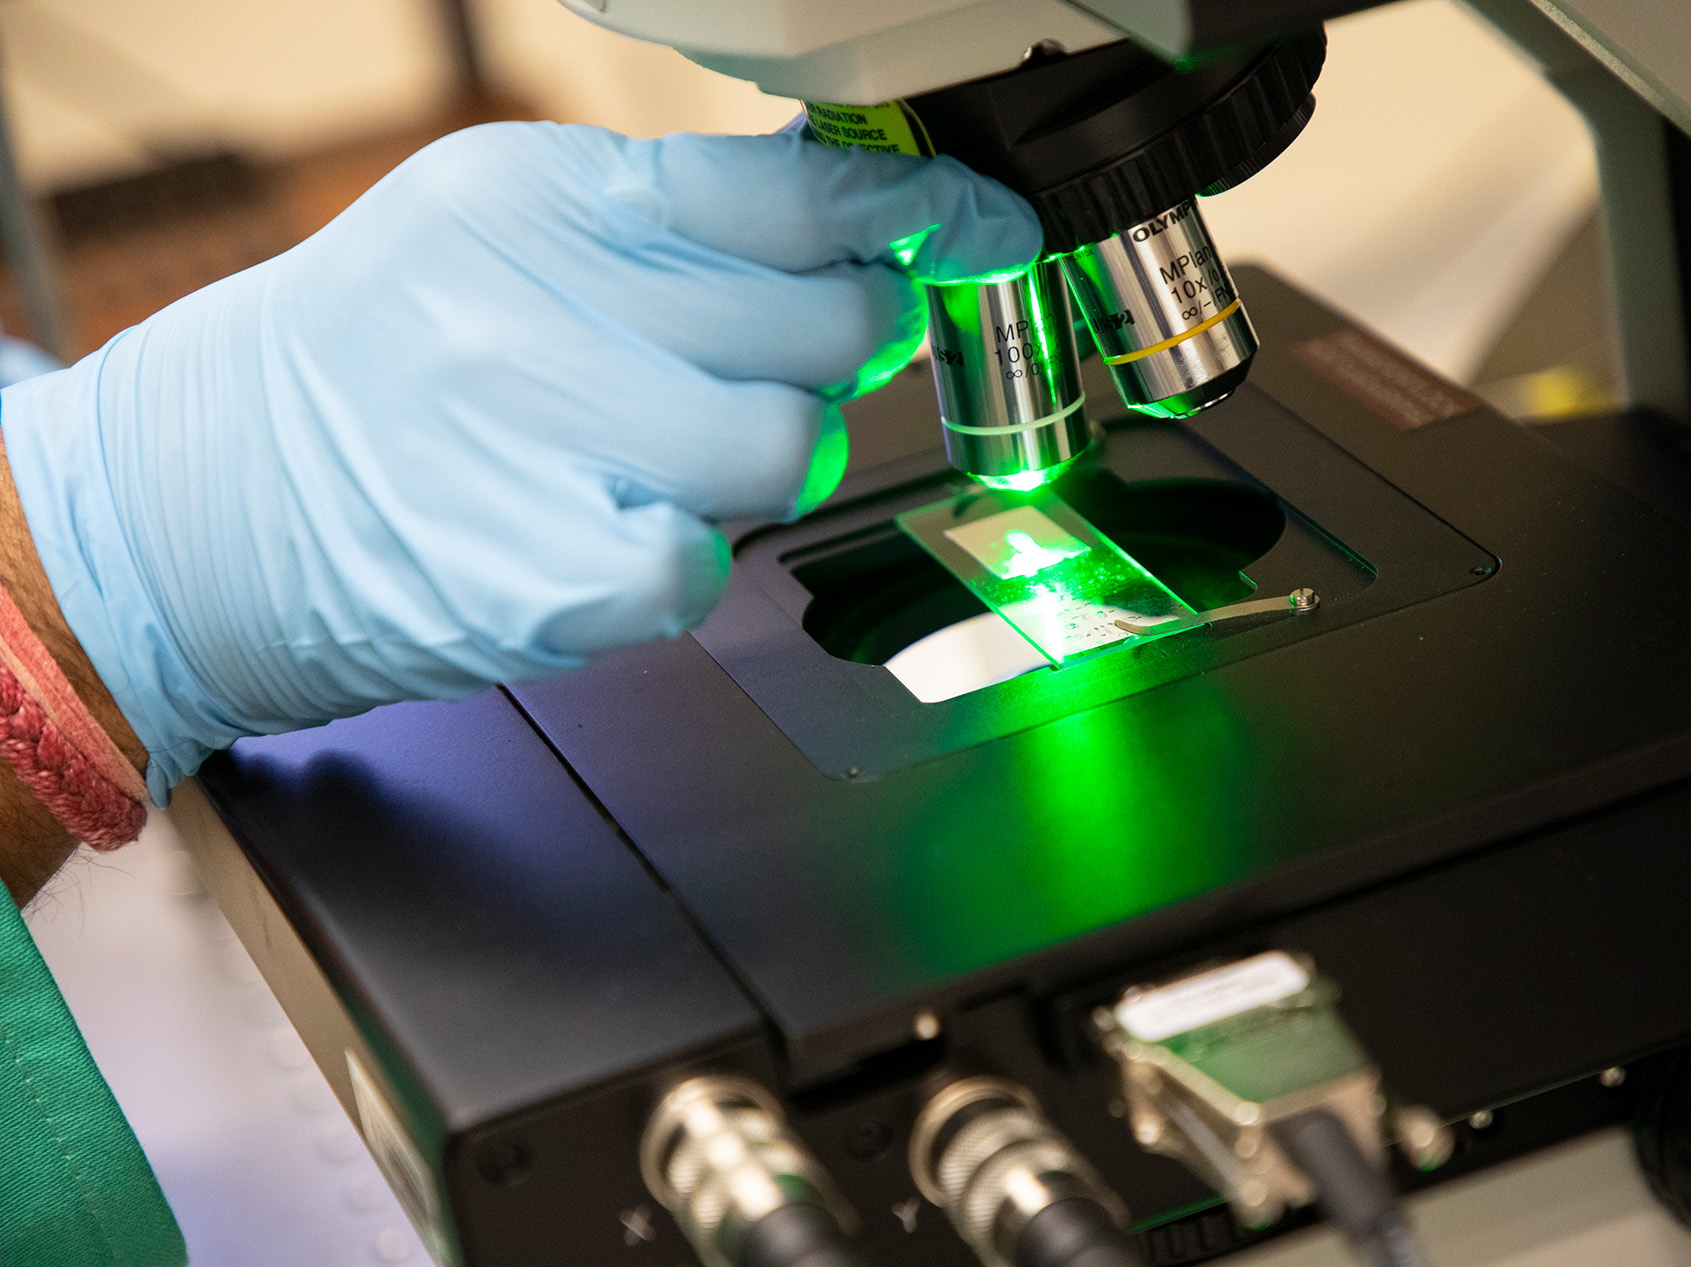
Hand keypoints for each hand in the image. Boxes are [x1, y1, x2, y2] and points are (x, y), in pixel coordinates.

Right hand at [0, 122, 1040, 797]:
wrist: (203, 506)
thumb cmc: (374, 369)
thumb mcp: (502, 239)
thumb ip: (672, 233)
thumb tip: (854, 241)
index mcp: (543, 196)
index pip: (792, 192)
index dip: (919, 219)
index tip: (981, 233)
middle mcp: (542, 300)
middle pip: (824, 326)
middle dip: (839, 354)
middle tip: (781, 367)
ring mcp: (539, 439)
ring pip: (791, 447)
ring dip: (762, 463)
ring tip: (660, 456)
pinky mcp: (540, 575)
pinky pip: (710, 563)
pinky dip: (683, 558)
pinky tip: (605, 531)